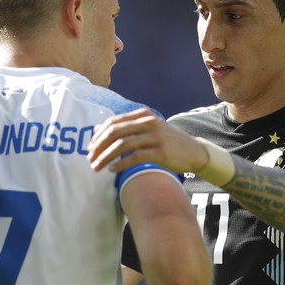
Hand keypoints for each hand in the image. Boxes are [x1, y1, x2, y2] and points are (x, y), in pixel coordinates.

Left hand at [88, 108, 208, 174]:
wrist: (194, 151)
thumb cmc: (167, 142)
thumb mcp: (147, 130)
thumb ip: (125, 128)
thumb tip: (97, 129)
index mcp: (143, 115)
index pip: (113, 122)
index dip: (98, 135)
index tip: (90, 148)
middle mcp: (148, 122)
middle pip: (115, 132)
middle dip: (99, 146)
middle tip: (90, 159)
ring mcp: (155, 136)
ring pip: (122, 144)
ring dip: (106, 157)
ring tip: (97, 167)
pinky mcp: (161, 151)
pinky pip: (135, 156)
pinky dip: (121, 163)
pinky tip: (112, 170)